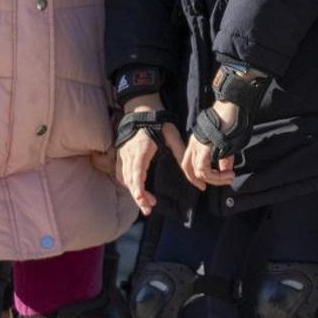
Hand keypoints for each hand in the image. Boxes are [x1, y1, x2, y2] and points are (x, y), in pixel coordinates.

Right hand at [115, 94, 186, 215]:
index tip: (146, 201)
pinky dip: (129, 184)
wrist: (141, 107)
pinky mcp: (121, 154)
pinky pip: (121, 173)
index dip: (139, 190)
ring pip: (124, 178)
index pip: (137, 174)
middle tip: (149, 210)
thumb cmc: (158, 121)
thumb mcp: (172, 135)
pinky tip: (138, 190)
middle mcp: (129, 154)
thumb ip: (181, 154)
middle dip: (138, 197)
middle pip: (129, 181)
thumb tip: (195, 176)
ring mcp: (123, 154)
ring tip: (147, 202)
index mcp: (141, 150)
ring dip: (134, 191)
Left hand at [181, 100, 238, 189]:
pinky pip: (204, 169)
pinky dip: (216, 176)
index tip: (204, 185)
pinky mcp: (205, 147)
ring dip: (215, 179)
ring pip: (198, 171)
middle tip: (215, 185)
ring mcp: (198, 145)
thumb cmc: (232, 121)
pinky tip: (228, 174)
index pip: (189, 162)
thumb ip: (224, 158)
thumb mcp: (228, 143)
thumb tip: (226, 170)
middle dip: (200, 181)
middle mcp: (194, 144)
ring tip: (230, 177)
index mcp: (197, 141)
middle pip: (189, 169)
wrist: (233, 107)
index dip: (194, 177)